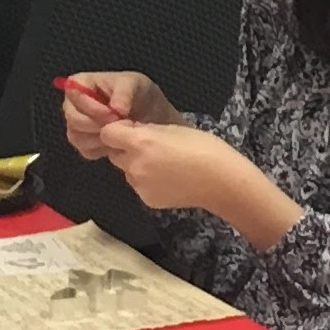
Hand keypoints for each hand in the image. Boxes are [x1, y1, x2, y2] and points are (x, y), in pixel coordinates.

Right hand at [59, 71, 172, 157]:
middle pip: (72, 117)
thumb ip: (124, 93)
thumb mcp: (136, 83)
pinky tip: (116, 143)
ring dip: (98, 138)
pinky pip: (85, 150)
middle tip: (116, 126)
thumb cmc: (139, 93)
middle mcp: (76, 104)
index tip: (111, 113)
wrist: (151, 115)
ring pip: (76, 136)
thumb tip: (115, 109)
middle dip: (94, 124)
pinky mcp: (86, 143)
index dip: (88, 105)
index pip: (73, 92)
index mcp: (83, 83)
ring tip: (118, 133)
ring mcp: (79, 125)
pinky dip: (101, 149)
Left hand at [96, 121, 263, 215]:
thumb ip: (147, 131)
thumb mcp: (172, 129)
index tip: (131, 129)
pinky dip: (147, 181)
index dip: (117, 130)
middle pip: (115, 154)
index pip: (108, 134)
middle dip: (126, 149)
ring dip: (137, 165)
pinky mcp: (147, 200)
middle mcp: (134, 165)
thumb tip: (132, 131)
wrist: (221, 181)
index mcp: (140, 143)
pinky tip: (169, 179)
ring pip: (127, 171)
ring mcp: (139, 185)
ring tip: (164, 164)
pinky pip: (139, 186)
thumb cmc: (203, 147)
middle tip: (150, 147)